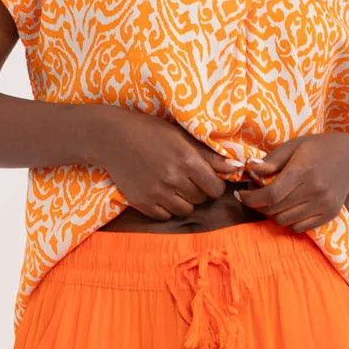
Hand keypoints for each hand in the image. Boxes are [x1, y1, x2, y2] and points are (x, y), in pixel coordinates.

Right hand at [96, 109, 242, 220]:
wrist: (112, 138)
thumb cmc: (150, 132)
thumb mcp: (182, 137)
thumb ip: (210, 156)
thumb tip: (237, 168)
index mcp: (187, 160)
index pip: (215, 188)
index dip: (214, 184)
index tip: (206, 178)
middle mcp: (173, 178)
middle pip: (201, 199)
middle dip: (198, 190)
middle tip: (185, 178)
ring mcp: (156, 193)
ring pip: (185, 210)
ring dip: (183, 200)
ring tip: (173, 185)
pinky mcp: (142, 203)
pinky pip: (165, 216)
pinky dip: (166, 208)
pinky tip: (159, 192)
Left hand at [233, 132, 348, 232]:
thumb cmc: (316, 149)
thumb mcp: (294, 146)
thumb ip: (272, 160)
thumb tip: (250, 168)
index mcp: (303, 170)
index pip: (271, 194)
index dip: (251, 199)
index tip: (241, 195)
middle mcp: (315, 190)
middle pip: (275, 210)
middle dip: (259, 205)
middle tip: (256, 196)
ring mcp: (324, 204)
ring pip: (284, 221)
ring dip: (273, 213)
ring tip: (274, 200)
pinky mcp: (329, 214)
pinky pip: (299, 227)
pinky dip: (289, 220)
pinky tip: (289, 207)